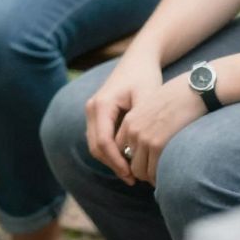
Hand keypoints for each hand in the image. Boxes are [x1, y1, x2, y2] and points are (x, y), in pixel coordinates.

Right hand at [85, 47, 164, 182]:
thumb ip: (141, 124)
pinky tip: (128, 159)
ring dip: (111, 160)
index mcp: (101, 105)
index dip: (117, 162)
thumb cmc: (145, 76)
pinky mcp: (98, 114)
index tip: (132, 175)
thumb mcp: (147, 98)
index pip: (104, 143)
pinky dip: (111, 151)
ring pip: (96, 145)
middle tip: (132, 179)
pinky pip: (100, 138)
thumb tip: (139, 152)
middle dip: (113, 165)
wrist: (138, 59)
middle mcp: (92, 108)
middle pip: (96, 147)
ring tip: (131, 173)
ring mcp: (92, 111)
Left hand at [116, 72, 205, 185]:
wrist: (193, 90)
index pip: (121, 149)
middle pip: (128, 163)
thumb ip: (145, 124)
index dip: (132, 160)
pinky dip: (158, 178)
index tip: (145, 164)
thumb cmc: (179, 99)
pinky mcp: (157, 145)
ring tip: (161, 177)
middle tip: (153, 175)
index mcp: (130, 120)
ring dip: (149, 177)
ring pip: (139, 171)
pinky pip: (152, 172)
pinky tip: (167, 177)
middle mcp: (132, 130)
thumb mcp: (153, 107)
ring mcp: (143, 138)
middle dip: (139, 171)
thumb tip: (148, 144)